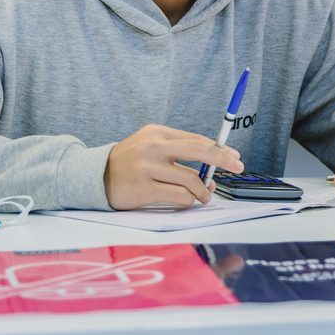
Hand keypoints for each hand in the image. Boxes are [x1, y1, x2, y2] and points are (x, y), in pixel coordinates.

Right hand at [103, 124, 243, 210]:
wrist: (95, 176)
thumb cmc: (129, 161)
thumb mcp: (149, 144)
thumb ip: (177, 149)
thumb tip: (211, 163)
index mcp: (157, 133)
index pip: (196, 140)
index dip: (219, 149)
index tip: (234, 156)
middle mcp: (153, 147)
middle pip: (199, 150)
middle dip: (223, 159)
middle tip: (238, 166)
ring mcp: (148, 168)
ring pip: (191, 180)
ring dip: (203, 191)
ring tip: (204, 196)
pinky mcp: (144, 189)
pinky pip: (179, 196)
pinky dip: (189, 200)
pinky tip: (188, 200)